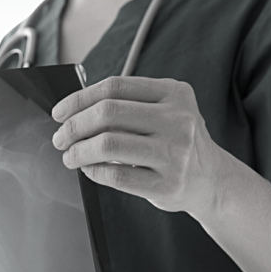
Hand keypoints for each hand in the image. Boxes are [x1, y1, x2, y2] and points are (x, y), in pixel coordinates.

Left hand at [51, 76, 233, 218]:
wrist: (211, 179)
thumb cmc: (175, 142)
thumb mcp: (164, 110)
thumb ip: (127, 104)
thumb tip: (73, 109)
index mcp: (174, 93)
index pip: (114, 87)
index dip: (78, 99)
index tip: (59, 113)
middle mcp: (178, 120)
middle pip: (107, 113)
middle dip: (73, 126)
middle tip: (60, 138)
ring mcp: (175, 153)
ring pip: (108, 145)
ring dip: (77, 151)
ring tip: (70, 156)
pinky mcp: (167, 184)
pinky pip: (116, 176)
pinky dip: (93, 172)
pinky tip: (89, 169)